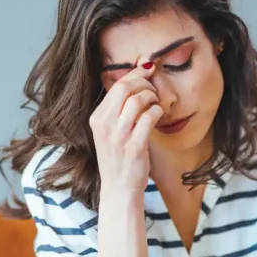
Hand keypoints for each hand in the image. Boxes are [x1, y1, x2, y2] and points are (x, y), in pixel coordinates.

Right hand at [89, 62, 163, 196]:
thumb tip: (137, 78)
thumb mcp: (110, 130)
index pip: (116, 85)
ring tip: (156, 103)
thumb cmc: (118, 157)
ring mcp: (119, 136)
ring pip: (138, 100)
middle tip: (154, 90)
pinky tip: (159, 115)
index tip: (148, 68)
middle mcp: (104, 124)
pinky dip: (158, 112)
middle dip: (144, 83)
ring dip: (152, 97)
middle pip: (126, 88)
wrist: (119, 188)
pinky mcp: (134, 146)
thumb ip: (119, 108)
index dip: (135, 74)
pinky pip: (149, 118)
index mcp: (97, 117)